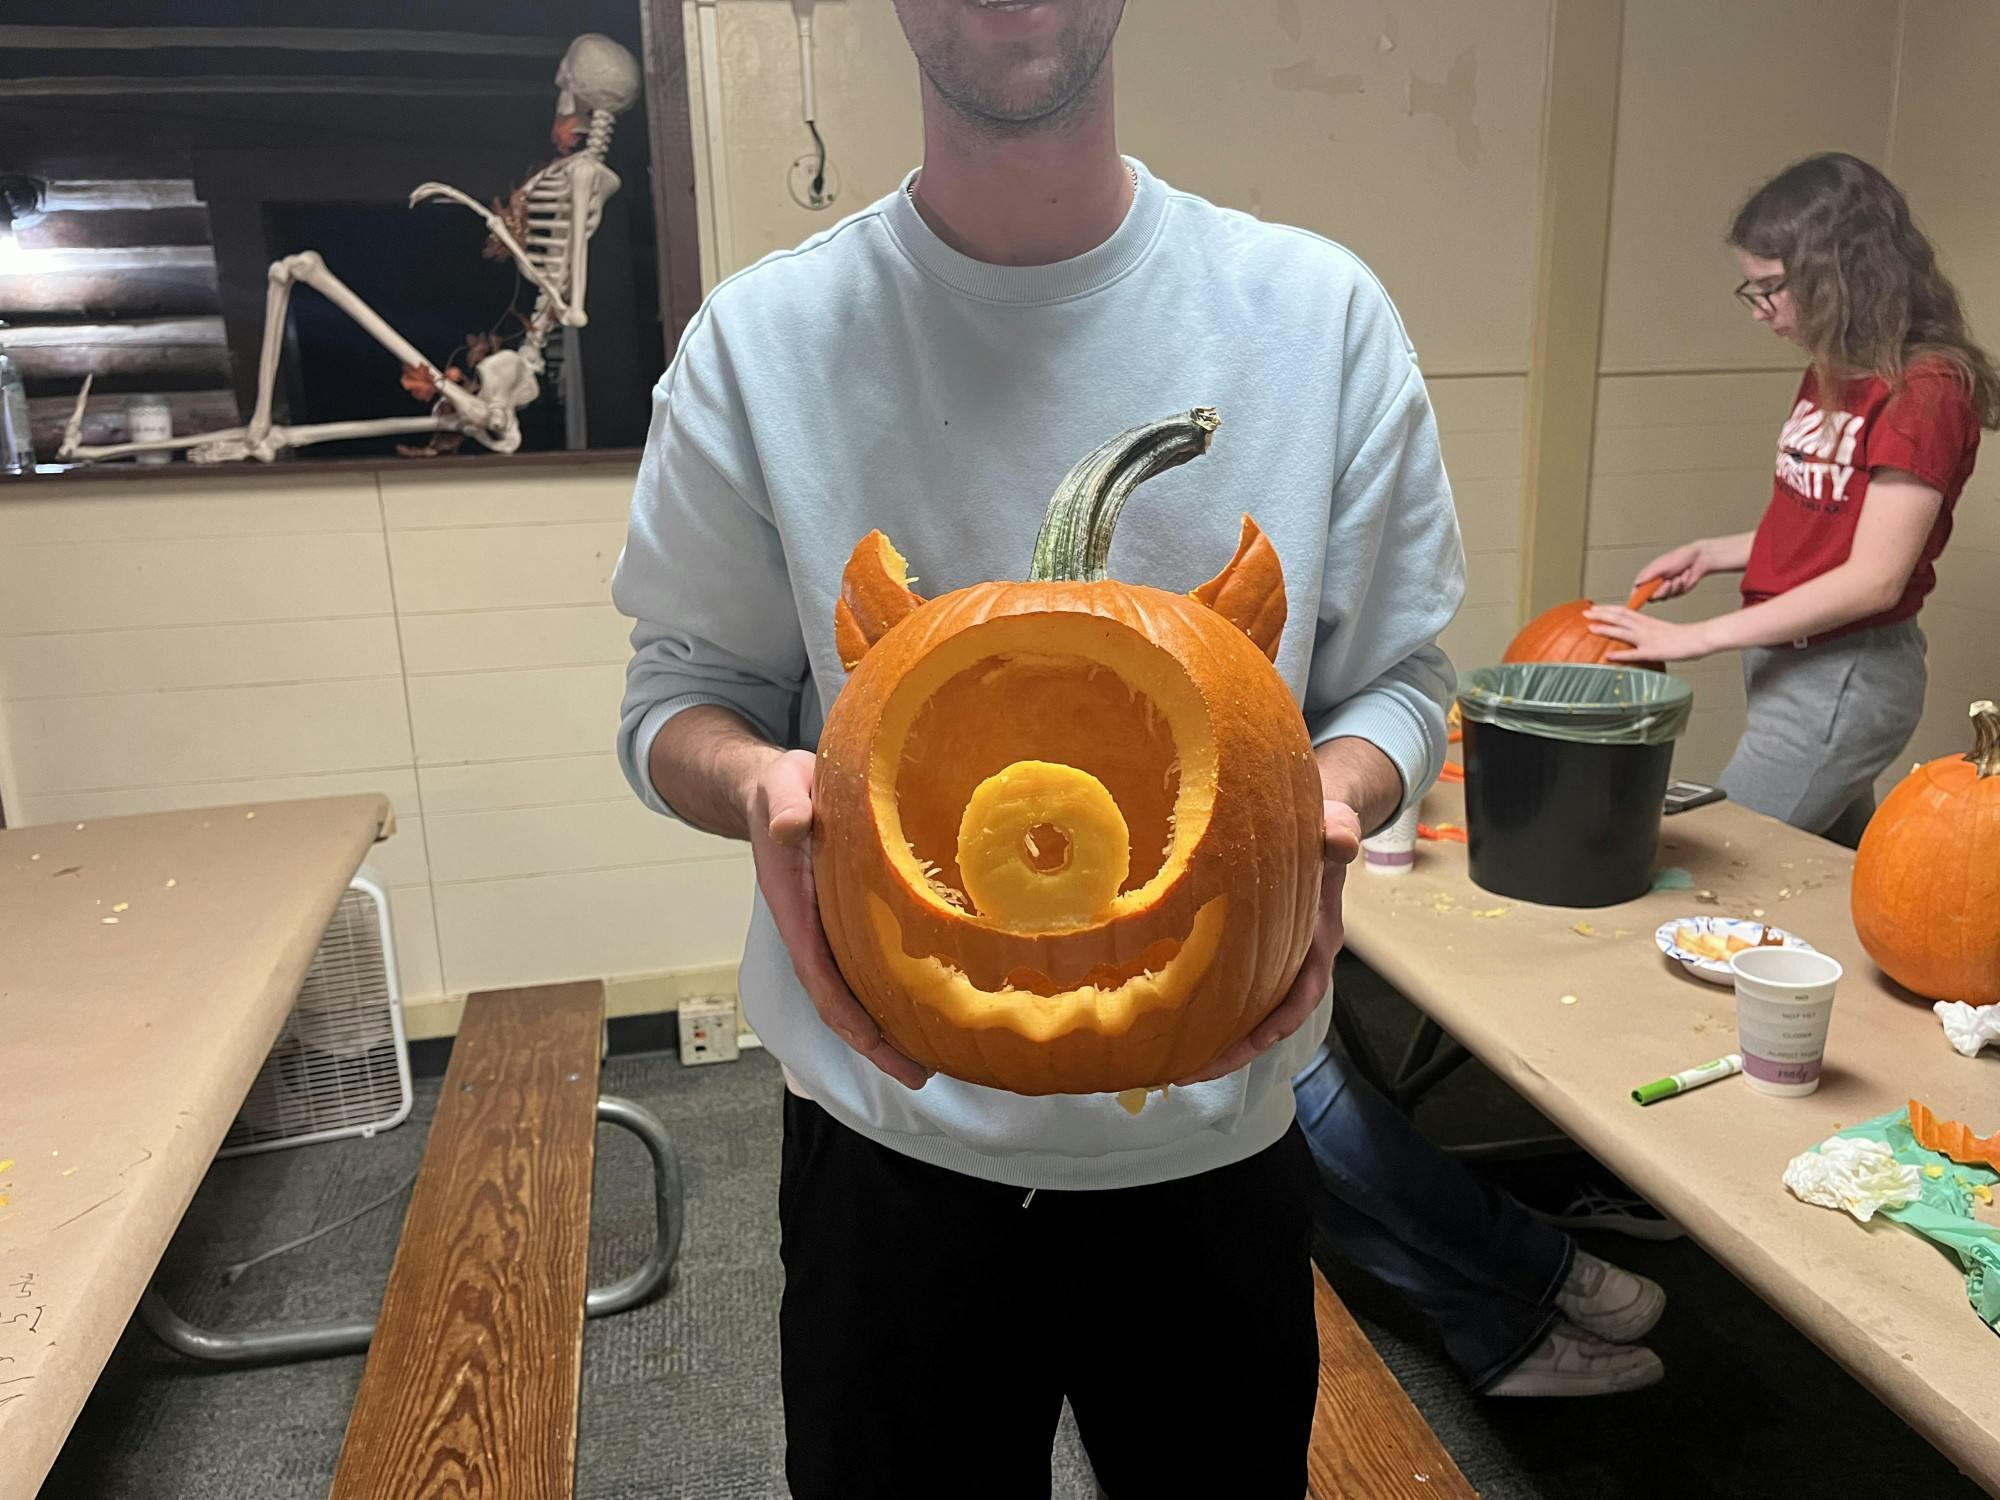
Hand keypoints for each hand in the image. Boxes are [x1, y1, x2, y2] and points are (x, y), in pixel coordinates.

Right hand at [747, 750, 929, 1088]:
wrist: (770, 788)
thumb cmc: (779, 788)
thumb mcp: (780, 786)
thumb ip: (784, 805)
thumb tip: (791, 825)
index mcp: (794, 907)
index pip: (819, 975)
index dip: (847, 1015)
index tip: (877, 1044)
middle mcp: (811, 930)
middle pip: (839, 1001)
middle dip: (875, 1042)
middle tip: (921, 1076)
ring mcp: (829, 930)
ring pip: (856, 991)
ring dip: (888, 1027)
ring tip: (933, 1060)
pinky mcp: (846, 920)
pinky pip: (869, 967)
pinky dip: (894, 994)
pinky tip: (929, 1006)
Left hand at [1175, 801, 1362, 1085]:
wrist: (1320, 818)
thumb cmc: (1324, 823)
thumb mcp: (1335, 822)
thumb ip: (1338, 832)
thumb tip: (1340, 841)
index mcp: (1319, 937)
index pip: (1304, 993)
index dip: (1278, 1023)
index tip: (1250, 1044)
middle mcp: (1298, 957)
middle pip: (1268, 1019)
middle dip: (1231, 1051)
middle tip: (1185, 1072)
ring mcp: (1274, 956)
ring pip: (1247, 1011)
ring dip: (1213, 1039)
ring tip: (1169, 1063)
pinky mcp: (1252, 947)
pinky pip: (1231, 987)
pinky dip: (1205, 1007)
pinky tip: (1168, 1019)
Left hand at [1583, 607, 1716, 663]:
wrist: (1700, 638)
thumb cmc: (1682, 636)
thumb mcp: (1661, 629)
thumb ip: (1647, 629)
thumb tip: (1634, 632)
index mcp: (1647, 621)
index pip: (1623, 611)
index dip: (1607, 608)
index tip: (1594, 607)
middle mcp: (1645, 627)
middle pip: (1620, 617)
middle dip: (1601, 614)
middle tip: (1585, 613)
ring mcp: (1648, 639)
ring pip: (1623, 632)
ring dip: (1606, 629)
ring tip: (1590, 628)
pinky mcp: (1653, 652)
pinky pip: (1634, 654)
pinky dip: (1620, 655)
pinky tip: (1608, 656)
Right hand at [1634, 540, 1710, 599]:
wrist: (1698, 559)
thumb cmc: (1679, 558)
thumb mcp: (1661, 565)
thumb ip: (1648, 575)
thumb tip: (1637, 583)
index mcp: (1648, 576)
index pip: (1637, 590)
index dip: (1635, 597)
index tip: (1636, 601)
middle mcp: (1655, 583)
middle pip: (1651, 597)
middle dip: (1661, 591)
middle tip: (1667, 583)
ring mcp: (1666, 588)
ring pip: (1664, 597)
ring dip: (1673, 587)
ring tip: (1679, 577)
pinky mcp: (1676, 591)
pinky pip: (1675, 594)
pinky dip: (1681, 585)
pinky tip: (1684, 576)